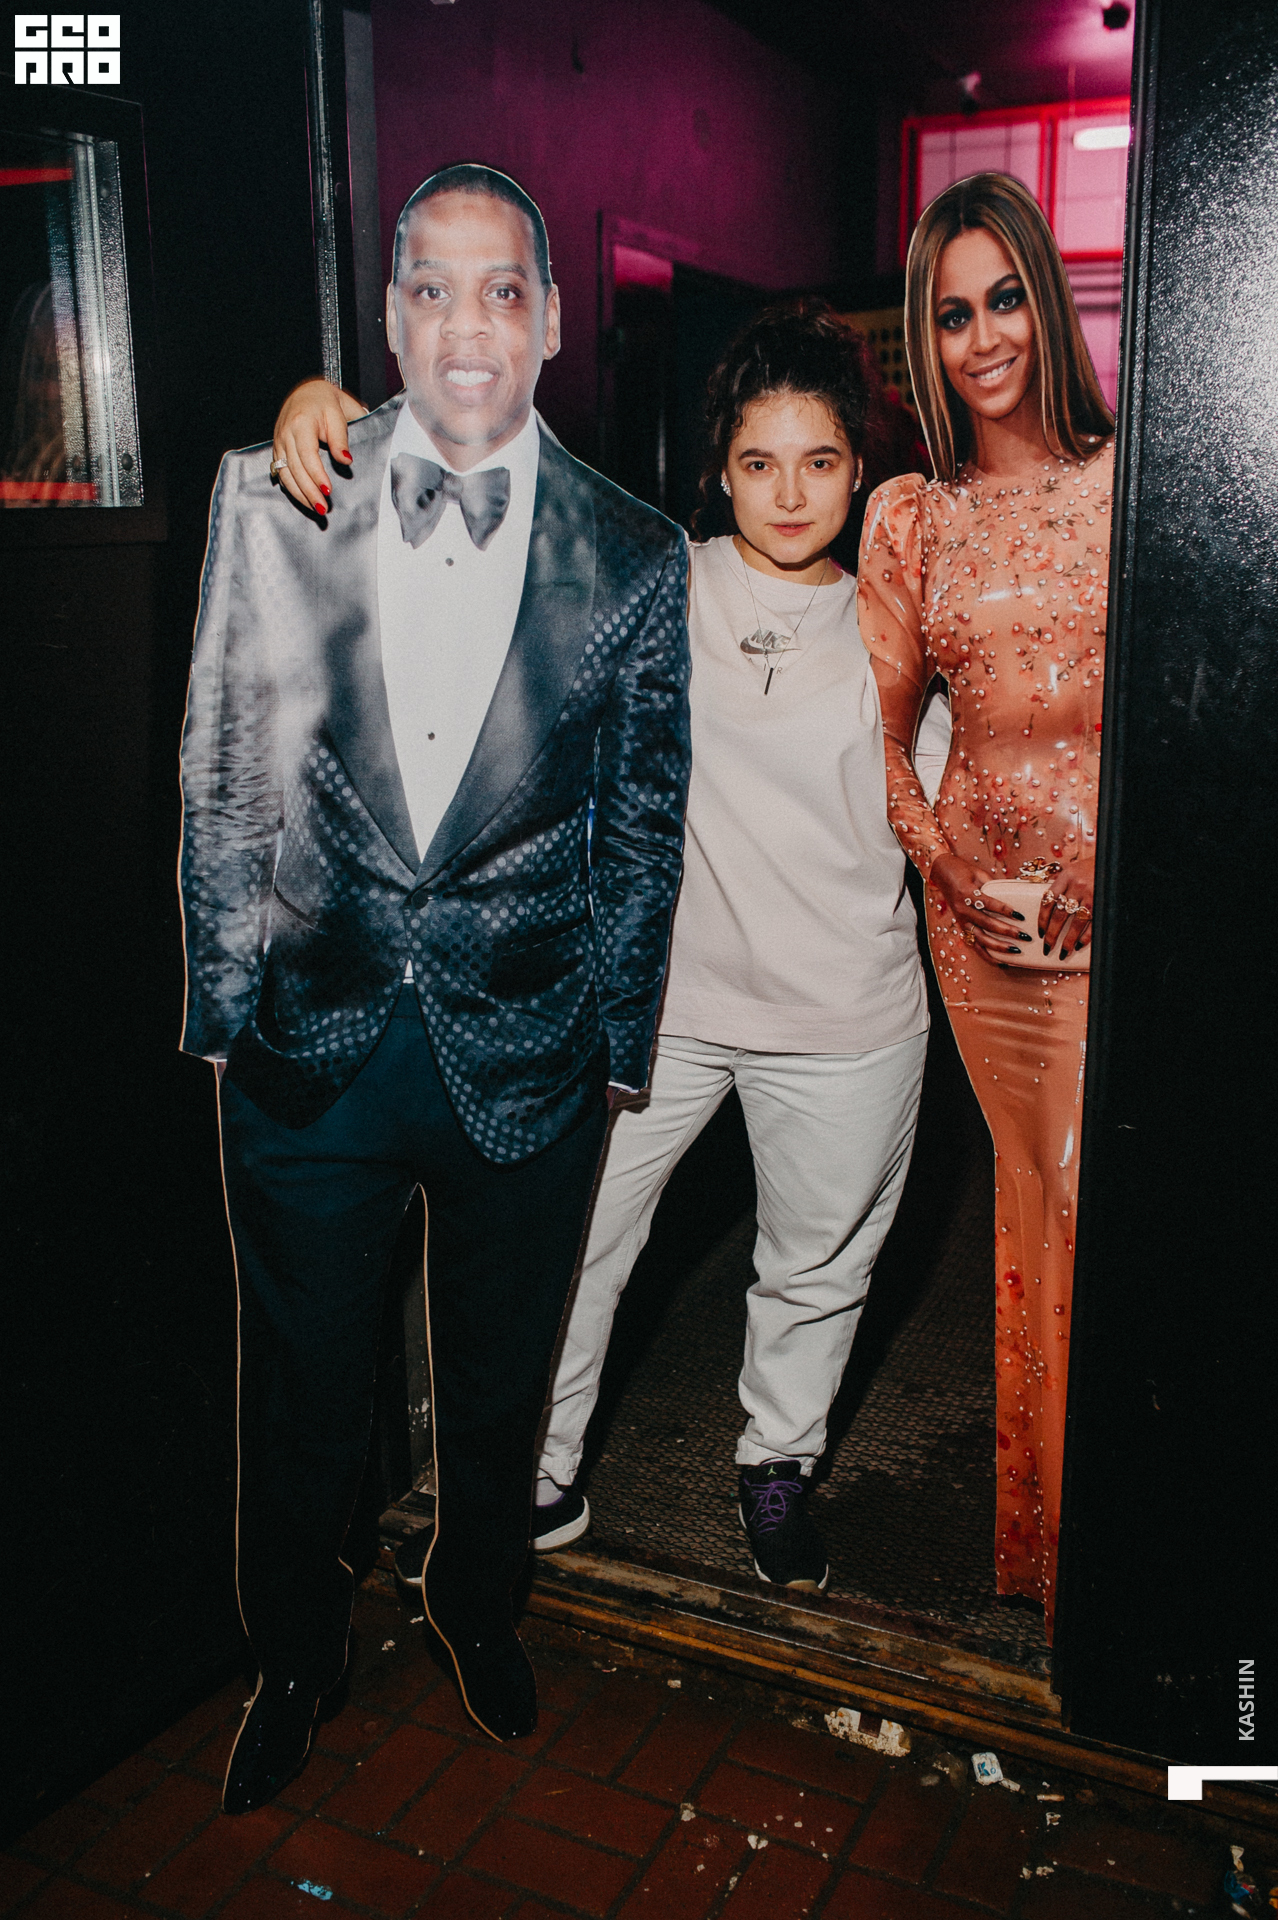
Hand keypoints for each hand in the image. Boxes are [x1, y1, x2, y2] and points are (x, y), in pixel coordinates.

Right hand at [271, 380, 367, 513]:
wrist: (306, 391)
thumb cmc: (326, 401)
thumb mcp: (340, 413)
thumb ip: (341, 438)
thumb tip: (346, 460)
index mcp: (301, 422)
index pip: (307, 455)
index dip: (317, 476)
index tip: (328, 491)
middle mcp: (286, 433)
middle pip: (295, 468)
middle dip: (309, 491)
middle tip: (323, 508)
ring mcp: (279, 441)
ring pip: (285, 473)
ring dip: (300, 494)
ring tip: (315, 508)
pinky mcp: (277, 448)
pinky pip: (281, 472)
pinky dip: (292, 488)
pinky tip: (303, 499)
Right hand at [929, 852, 1033, 964]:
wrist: (942, 873)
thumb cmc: (963, 871)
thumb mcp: (980, 873)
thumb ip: (996, 885)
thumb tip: (1018, 893)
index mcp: (967, 893)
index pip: (989, 904)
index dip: (1005, 910)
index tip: (1020, 915)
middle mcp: (963, 909)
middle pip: (987, 924)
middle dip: (1007, 931)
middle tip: (1024, 936)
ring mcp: (962, 920)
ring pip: (981, 938)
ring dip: (999, 946)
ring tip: (1016, 950)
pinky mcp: (962, 927)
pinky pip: (974, 945)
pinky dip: (987, 955)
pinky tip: (1001, 962)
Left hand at [1038, 859, 1094, 957]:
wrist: (1113, 859)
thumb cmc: (1093, 866)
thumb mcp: (1074, 870)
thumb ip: (1062, 887)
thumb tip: (1049, 908)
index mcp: (1066, 877)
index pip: (1047, 902)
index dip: (1041, 920)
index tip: (1040, 932)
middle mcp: (1077, 886)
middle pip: (1059, 916)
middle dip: (1052, 935)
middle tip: (1048, 947)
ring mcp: (1091, 895)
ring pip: (1075, 924)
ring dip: (1068, 941)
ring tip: (1064, 951)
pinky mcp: (1102, 903)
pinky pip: (1092, 924)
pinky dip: (1085, 937)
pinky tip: (1079, 945)